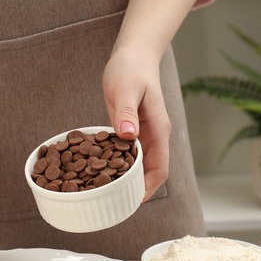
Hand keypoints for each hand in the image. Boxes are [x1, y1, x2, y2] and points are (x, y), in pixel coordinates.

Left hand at [102, 48, 170, 200]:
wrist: (133, 55)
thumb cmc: (131, 68)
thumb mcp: (126, 88)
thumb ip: (127, 112)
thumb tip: (128, 136)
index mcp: (158, 130)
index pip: (160, 167)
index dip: (149, 187)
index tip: (134, 201)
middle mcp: (153, 136)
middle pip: (150, 172)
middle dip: (137, 190)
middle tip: (116, 206)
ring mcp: (142, 135)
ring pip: (138, 166)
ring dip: (127, 180)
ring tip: (108, 196)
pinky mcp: (130, 131)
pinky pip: (126, 155)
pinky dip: (117, 166)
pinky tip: (101, 174)